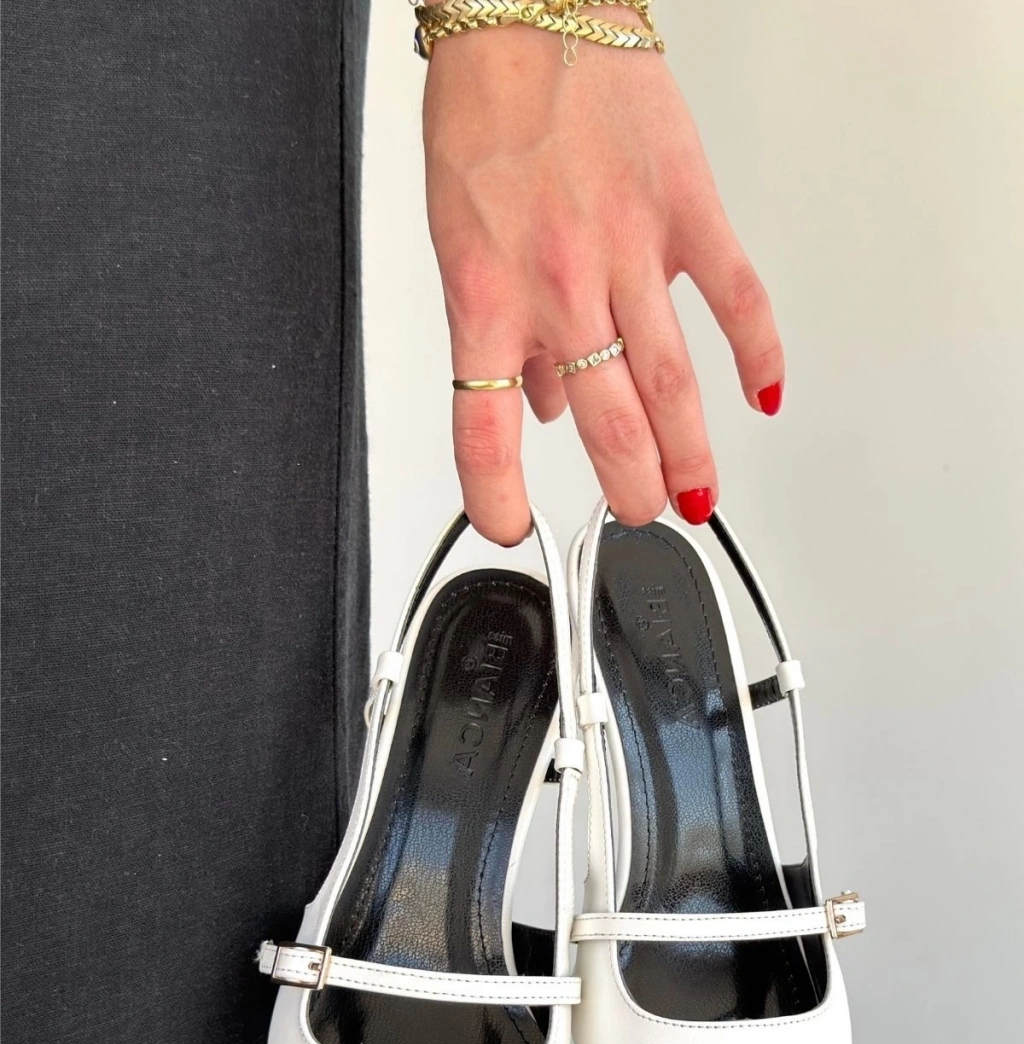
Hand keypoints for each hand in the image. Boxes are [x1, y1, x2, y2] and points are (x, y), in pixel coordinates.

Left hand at [423, 16, 783, 543]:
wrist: (527, 13)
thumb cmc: (484, 117)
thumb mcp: (461, 239)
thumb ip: (503, 331)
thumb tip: (536, 403)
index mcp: (488, 296)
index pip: (484, 430)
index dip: (495, 496)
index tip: (509, 525)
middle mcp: (558, 286)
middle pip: (604, 425)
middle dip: (626, 488)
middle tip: (639, 513)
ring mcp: (628, 253)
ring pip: (668, 382)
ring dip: (688, 454)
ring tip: (695, 496)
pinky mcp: (686, 212)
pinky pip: (733, 296)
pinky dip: (756, 351)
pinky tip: (761, 395)